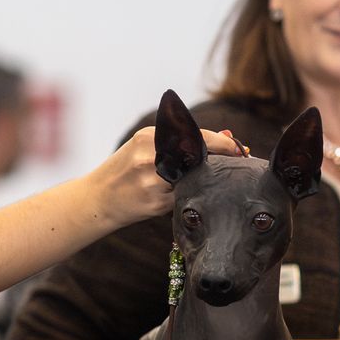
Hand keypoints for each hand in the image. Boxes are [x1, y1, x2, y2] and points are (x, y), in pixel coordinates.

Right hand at [89, 127, 245, 226]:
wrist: (98, 199)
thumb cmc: (127, 170)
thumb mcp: (146, 147)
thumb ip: (182, 143)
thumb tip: (228, 137)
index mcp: (150, 137)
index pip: (196, 136)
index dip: (223, 145)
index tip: (242, 151)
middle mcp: (151, 157)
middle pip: (199, 158)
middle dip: (221, 163)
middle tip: (240, 167)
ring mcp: (152, 181)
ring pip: (194, 181)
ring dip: (208, 183)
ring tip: (218, 184)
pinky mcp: (155, 203)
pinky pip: (184, 198)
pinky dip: (191, 197)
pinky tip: (193, 199)